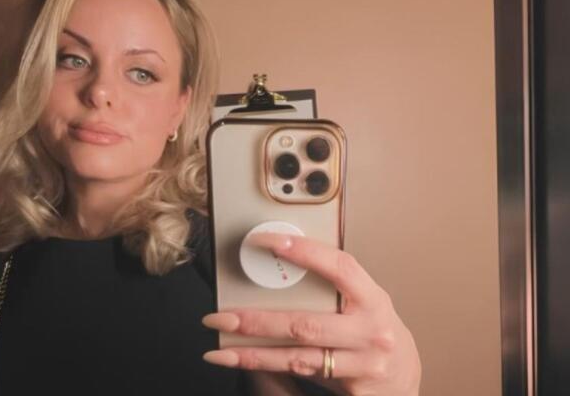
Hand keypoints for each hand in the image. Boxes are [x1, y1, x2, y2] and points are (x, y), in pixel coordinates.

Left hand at [201, 232, 420, 395]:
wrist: (403, 378)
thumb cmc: (375, 332)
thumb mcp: (364, 303)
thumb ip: (333, 289)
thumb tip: (279, 269)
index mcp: (373, 299)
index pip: (340, 268)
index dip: (304, 252)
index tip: (268, 242)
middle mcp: (371, 331)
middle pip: (306, 324)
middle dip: (258, 320)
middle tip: (221, 316)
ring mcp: (364, 363)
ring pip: (298, 357)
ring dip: (253, 352)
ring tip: (220, 347)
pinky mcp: (353, 387)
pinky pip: (302, 376)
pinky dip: (268, 368)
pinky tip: (244, 363)